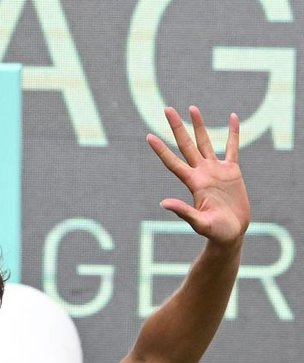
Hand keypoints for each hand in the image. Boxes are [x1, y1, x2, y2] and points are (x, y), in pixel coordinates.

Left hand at [147, 105, 250, 247]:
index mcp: (193, 183)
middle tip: (167, 109)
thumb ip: (183, 212)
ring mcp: (216, 170)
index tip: (148, 136)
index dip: (161, 150)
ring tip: (192, 108)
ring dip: (199, 125)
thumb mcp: (199, 223)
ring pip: (206, 142)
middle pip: (186, 145)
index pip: (172, 162)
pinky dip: (233, 133)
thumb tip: (164, 203)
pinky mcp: (232, 171)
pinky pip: (233, 147)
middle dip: (177, 127)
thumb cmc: (215, 232)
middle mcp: (201, 173)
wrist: (231, 234)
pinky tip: (233, 117)